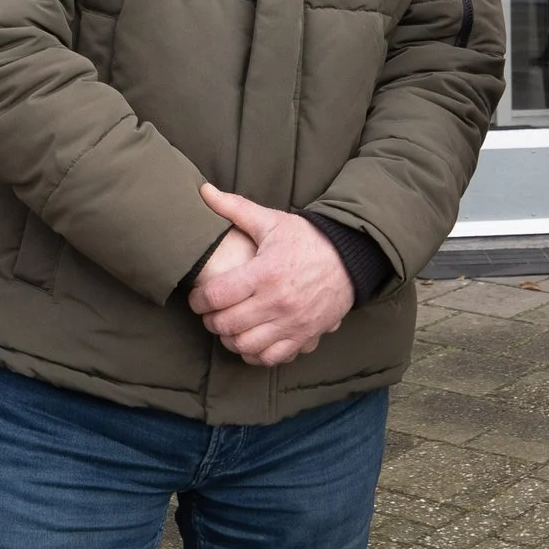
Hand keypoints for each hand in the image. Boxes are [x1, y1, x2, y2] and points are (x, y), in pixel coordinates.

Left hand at [187, 185, 354, 366]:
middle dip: (210, 320)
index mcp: (266, 272)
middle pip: (226, 324)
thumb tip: (203, 191)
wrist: (351, 258)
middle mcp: (278, 302)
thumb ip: (235, 209)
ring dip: (229, 339)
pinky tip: (249, 340)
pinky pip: (270, 358)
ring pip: (245, 345)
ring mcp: (291, 323)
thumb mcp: (273, 222)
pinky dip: (253, 354)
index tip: (197, 298)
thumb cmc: (308, 239)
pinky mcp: (304, 337)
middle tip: (210, 312)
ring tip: (227, 326)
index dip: (198, 300)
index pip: (216, 296)